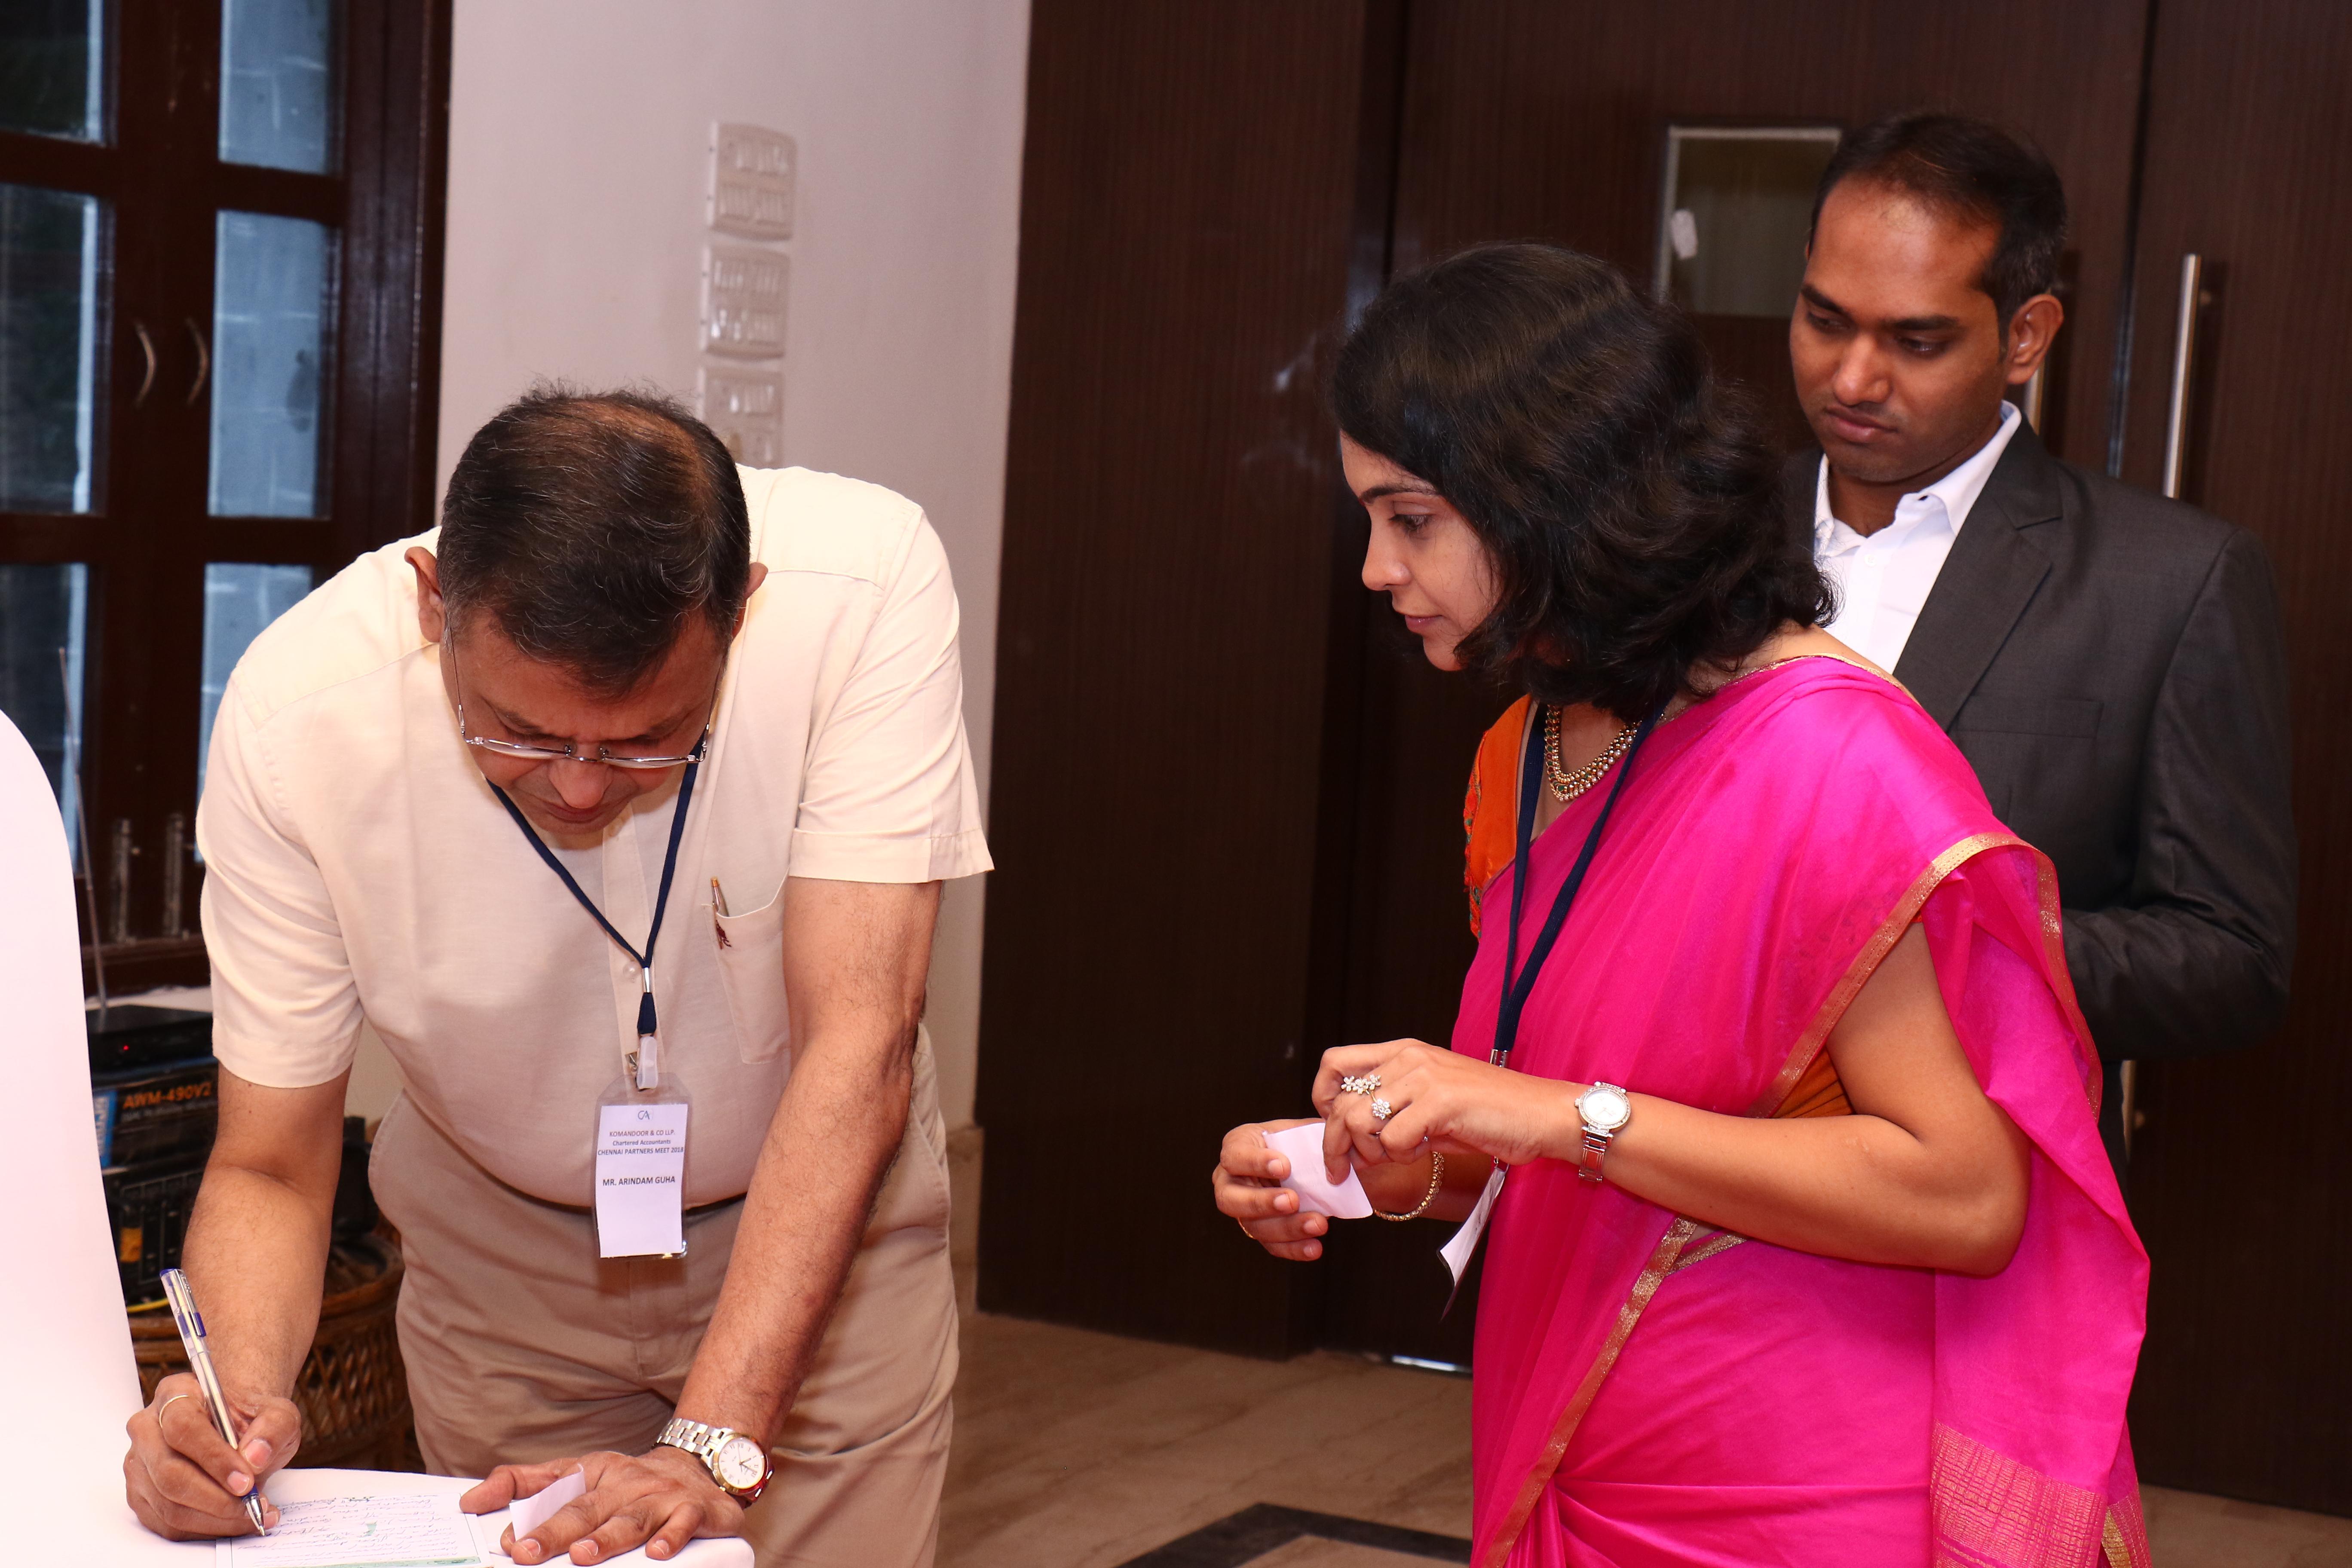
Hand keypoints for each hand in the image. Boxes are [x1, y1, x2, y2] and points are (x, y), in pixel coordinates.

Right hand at [123, 1372, 295, 1539]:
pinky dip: (204, 1528)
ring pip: (167, 1503)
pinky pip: (166, 1522)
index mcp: (175, 1394)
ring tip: (253, 1514)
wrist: (236, 1427)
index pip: (183, 1427)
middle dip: (214, 1497)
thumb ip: (273, 1428)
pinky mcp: (142, 1495)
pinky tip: (235, 1522)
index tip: (246, 1480)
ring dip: (213, 1518)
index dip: (213, 1458)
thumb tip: (255, 1456)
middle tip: (251, 1504)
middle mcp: (147, 1428)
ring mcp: (140, 1464)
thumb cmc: (250, 1419)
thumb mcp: (277, 1413)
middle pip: (169, 1472)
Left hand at [463, 1444, 745, 1563]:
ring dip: (606, 1538)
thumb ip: (525, 1484)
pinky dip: (671, 1537)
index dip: (533, 1520)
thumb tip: (470, 1500)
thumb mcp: (579, 1473)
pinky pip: (683, 1523)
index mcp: (595, 1472)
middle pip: (587, 1510)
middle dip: (556, 1532)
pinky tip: (657, 1553)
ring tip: (582, 1555)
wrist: (702, 1468)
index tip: (511, 1544)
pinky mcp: (694, 1510)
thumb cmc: (628, 1482)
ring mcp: (661, 1496)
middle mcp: (626, 1482)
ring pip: (631, 1520)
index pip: (557, 1494)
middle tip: (528, 1554)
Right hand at [1212, 1117, 1328, 1260]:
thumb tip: (1331, 1131)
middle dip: (1261, 1202)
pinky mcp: (1260, 1231)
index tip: (1285, 1166)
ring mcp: (1242, 1209)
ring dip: (1286, 1227)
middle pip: (1229, 1198)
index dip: (1255, 1162)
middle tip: (1292, 1200)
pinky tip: (1314, 1247)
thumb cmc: (1300, 1142)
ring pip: (1253, 1226)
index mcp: (1238, 1147)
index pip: (1234, 1155)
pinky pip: (1271, 1245)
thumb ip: (1310, 1131)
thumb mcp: (1303, 1129)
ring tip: (1318, 1223)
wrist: (1310, 1165)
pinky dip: (1294, 1248)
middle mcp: (1230, 1180)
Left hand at [1313, 1039, 1576, 1174]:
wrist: (1543, 1114)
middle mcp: (1408, 1058)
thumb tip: (1349, 1144)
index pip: (1334, 1063)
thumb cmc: (1489, 1114)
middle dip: (1335, 1144)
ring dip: (1371, 1152)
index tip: (1333, 1128)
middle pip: (1340, 1101)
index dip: (1323, 1099)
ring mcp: (1424, 1077)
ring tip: (1399, 1156)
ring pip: (1360, 1120)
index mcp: (1403, 1052)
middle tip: (1342, 1170)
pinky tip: (1425, 1152)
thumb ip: (1391, 1113)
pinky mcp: (1441, 1102)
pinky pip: (1394, 1139)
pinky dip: (1403, 1157)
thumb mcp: (1431, 1104)